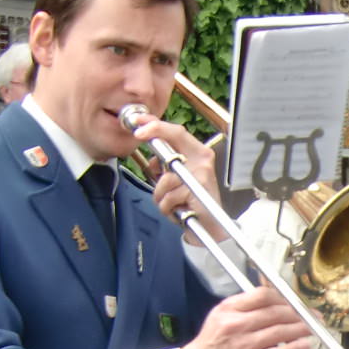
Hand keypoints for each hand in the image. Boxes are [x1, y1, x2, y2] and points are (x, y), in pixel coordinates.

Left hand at [136, 117, 223, 236]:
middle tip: (138, 134)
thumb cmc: (193, 201)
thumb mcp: (178, 179)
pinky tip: (177, 211)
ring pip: (165, 177)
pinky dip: (167, 207)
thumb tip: (153, 161)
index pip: (177, 132)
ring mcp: (201, 174)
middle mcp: (203, 159)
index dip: (156, 124)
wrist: (211, 226)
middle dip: (154, 132)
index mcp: (198, 153)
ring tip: (171, 203)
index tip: (138, 122)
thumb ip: (167, 166)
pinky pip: (168, 197)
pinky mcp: (197, 191)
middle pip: (175, 136)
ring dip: (160, 194)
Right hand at [178, 286, 315, 348]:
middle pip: (276, 312)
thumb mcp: (220, 316)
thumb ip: (244, 307)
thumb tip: (274, 301)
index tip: (295, 303)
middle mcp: (236, 324)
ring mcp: (243, 344)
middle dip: (298, 314)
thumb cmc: (210, 345)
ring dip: (301, 329)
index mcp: (229, 309)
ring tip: (312, 329)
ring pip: (280, 331)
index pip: (263, 295)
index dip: (284, 298)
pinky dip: (295, 348)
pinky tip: (305, 345)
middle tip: (311, 316)